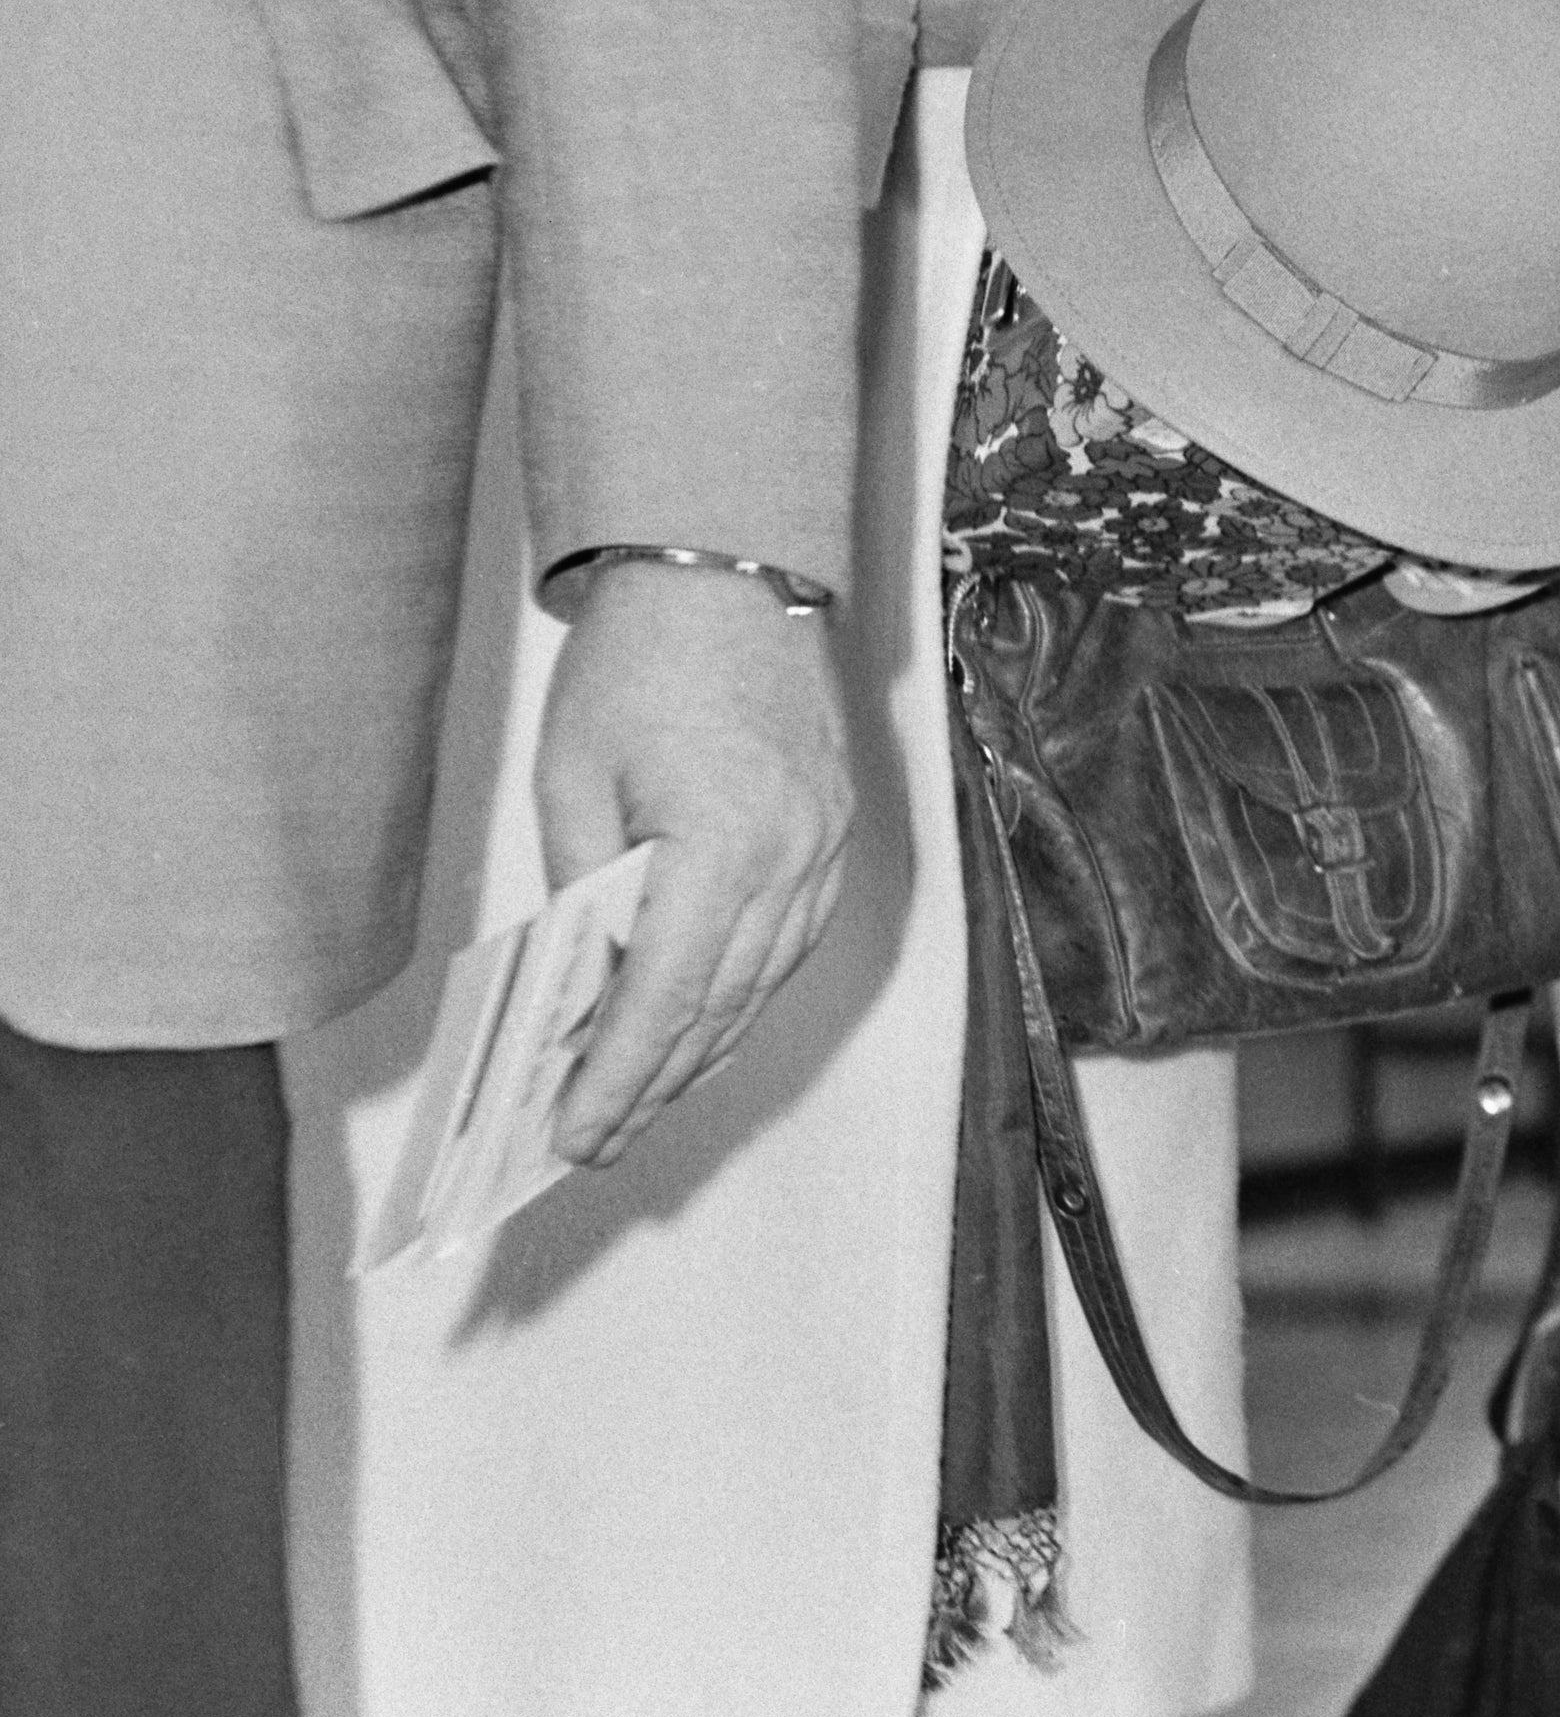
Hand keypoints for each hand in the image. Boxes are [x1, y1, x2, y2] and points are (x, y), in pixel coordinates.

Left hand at [531, 562, 857, 1163]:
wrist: (723, 574)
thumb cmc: (638, 662)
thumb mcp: (570, 781)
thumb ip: (580, 891)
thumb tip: (578, 989)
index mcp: (722, 841)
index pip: (665, 996)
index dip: (617, 1078)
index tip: (573, 1136)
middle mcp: (793, 856)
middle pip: (721, 1006)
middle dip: (656, 1084)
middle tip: (594, 1142)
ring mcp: (824, 846)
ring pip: (763, 984)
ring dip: (700, 1049)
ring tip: (638, 1099)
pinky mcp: (833, 833)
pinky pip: (788, 943)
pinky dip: (739, 992)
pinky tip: (698, 1021)